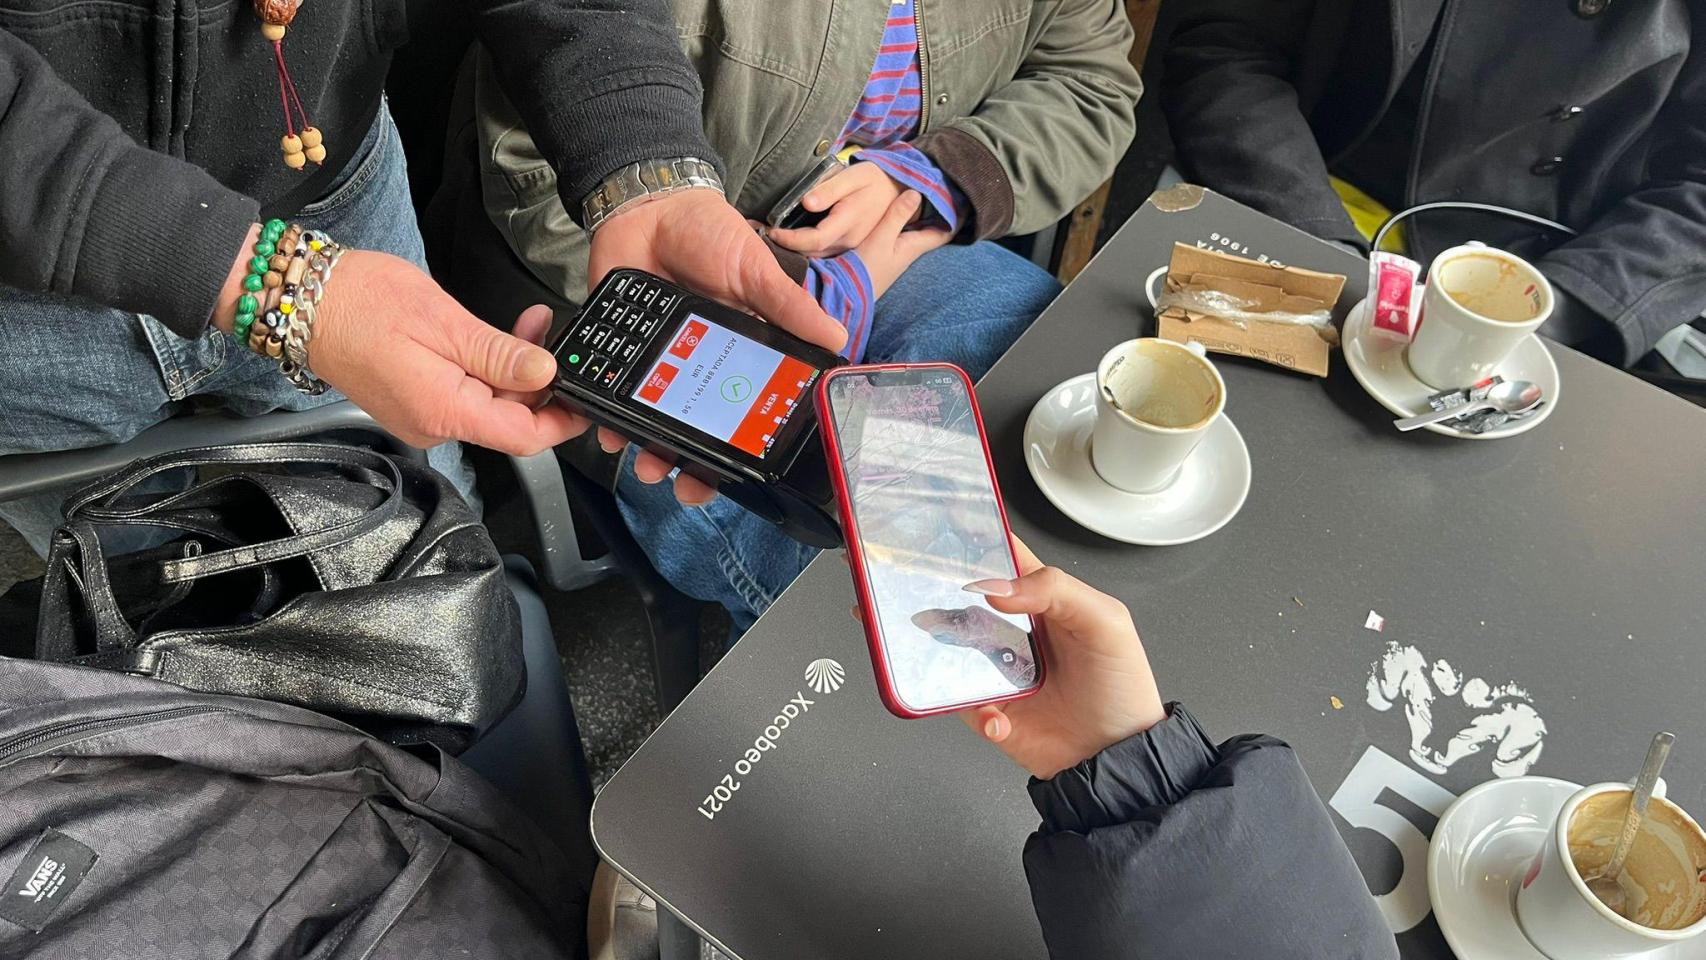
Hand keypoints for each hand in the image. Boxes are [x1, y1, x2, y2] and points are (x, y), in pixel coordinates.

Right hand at [304, 251, 587, 454]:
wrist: (300, 300)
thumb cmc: (361, 303)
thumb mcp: (444, 321)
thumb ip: (498, 354)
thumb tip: (545, 373)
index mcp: (444, 410)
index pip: (524, 437)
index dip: (561, 419)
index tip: (583, 394)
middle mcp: (433, 424)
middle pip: (510, 419)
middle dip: (539, 380)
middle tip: (547, 330)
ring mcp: (423, 416)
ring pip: (490, 404)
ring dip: (514, 369)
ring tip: (527, 323)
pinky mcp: (416, 401)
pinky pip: (465, 394)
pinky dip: (487, 369)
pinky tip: (493, 337)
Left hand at [588, 188, 847, 505]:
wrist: (648, 202)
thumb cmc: (709, 234)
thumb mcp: (754, 270)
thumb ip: (789, 306)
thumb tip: (836, 341)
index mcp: (736, 352)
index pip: (742, 410)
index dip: (739, 447)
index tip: (734, 477)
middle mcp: (696, 363)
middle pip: (692, 427)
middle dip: (686, 463)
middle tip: (680, 484)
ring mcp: (657, 358)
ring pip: (650, 417)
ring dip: (645, 446)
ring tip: (642, 462)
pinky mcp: (621, 347)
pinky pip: (611, 389)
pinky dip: (605, 413)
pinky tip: (605, 428)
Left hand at [770, 161, 905, 257]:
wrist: (898, 193)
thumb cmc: (872, 180)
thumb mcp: (854, 176)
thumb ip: (830, 189)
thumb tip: (806, 202)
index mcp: (849, 222)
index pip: (814, 239)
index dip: (790, 239)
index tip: (770, 231)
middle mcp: (849, 241)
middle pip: (811, 254)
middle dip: (785, 248)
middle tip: (760, 236)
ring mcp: (850, 249)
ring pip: (816, 258)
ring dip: (793, 253)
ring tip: (769, 241)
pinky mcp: (848, 250)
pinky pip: (823, 256)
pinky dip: (804, 252)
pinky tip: (787, 244)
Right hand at [852, 192, 951, 298]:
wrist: (843, 295)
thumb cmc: (863, 269)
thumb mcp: (880, 240)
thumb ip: (896, 216)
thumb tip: (916, 192)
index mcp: (913, 247)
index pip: (943, 232)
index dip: (956, 218)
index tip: (967, 202)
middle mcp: (907, 251)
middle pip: (930, 229)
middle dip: (939, 213)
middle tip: (945, 192)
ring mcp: (894, 254)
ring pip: (914, 230)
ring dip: (920, 215)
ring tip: (923, 195)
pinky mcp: (881, 254)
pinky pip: (898, 233)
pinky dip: (902, 220)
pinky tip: (895, 212)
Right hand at [959, 538, 1166, 779]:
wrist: (1118, 757)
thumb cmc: (1122, 687)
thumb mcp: (1106, 622)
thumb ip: (1057, 590)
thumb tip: (997, 587)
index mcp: (1043, 600)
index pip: (1004, 558)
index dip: (978, 541)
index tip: (950, 528)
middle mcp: (1015, 631)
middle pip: (965, 601)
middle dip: (943, 596)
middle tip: (929, 594)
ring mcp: (998, 670)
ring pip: (952, 650)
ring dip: (945, 653)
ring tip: (962, 664)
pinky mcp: (989, 708)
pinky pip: (960, 702)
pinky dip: (974, 709)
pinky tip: (998, 716)